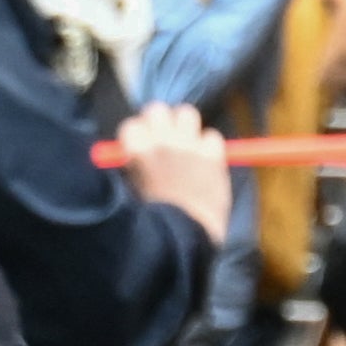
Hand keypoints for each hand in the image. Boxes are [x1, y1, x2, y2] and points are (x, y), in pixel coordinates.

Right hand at [114, 101, 230, 229]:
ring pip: (187, 113)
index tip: (143, 147)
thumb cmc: (153, 221)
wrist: (184, 236)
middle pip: (157, 109)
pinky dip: (211, 147)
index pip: (132, 125)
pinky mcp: (213, 155)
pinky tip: (209, 163)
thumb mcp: (132, 191)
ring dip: (186, 126)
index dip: (138, 136)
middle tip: (166, 139)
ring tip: (189, 145)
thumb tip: (135, 156)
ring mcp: (188, 145)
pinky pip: (213, 136)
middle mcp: (161, 141)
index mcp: (136, 151)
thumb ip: (134, 168)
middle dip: (160, 122)